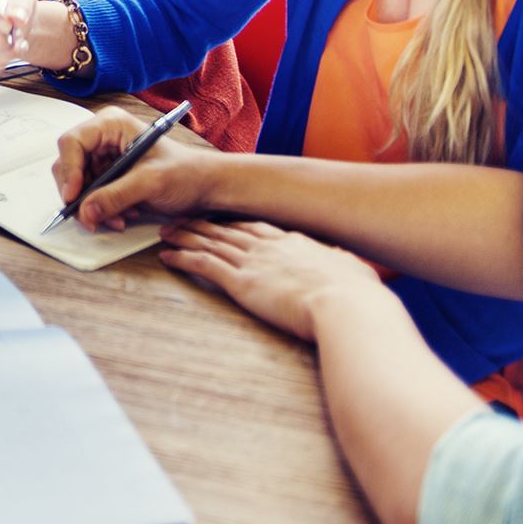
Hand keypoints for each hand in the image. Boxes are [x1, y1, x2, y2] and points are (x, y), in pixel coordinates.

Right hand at [54, 105, 223, 229]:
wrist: (205, 187)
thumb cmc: (186, 172)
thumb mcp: (150, 182)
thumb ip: (116, 195)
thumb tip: (85, 211)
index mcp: (110, 125)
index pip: (72, 143)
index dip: (69, 170)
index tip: (73, 197)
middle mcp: (102, 139)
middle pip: (69, 165)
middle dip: (80, 195)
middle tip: (90, 218)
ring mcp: (103, 159)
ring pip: (77, 185)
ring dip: (92, 207)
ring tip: (117, 219)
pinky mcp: (108, 177)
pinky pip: (90, 196)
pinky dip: (101, 211)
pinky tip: (122, 217)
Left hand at [160, 220, 387, 341]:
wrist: (347, 304)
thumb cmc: (357, 295)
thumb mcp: (353, 271)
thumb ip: (344, 265)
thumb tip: (352, 265)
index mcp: (294, 243)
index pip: (256, 228)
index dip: (235, 223)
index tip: (221, 220)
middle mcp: (268, 247)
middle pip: (226, 230)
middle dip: (201, 224)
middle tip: (181, 219)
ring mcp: (253, 262)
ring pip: (209, 243)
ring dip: (184, 236)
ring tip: (166, 232)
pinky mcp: (241, 282)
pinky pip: (203, 265)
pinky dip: (182, 259)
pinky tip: (167, 257)